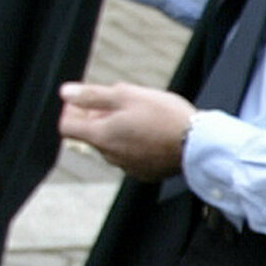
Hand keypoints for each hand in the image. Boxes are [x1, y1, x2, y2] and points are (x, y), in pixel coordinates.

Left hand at [61, 82, 194, 178]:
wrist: (199, 144)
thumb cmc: (165, 116)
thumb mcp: (127, 95)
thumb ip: (92, 95)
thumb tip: (65, 93)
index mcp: (101, 135)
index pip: (66, 126)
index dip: (72, 111)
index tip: (86, 102)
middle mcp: (110, 155)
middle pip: (92, 135)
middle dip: (99, 118)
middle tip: (123, 103)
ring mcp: (127, 166)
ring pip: (112, 145)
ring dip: (119, 131)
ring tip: (144, 117)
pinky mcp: (145, 173)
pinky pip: (131, 156)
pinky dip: (135, 145)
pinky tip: (154, 134)